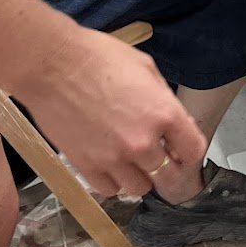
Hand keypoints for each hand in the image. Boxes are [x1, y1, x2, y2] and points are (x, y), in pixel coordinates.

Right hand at [12, 27, 206, 198]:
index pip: (193, 151)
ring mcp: (113, 158)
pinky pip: (109, 189)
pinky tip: (110, 164)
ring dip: (140, 177)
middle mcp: (142, 142)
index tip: (183, 150)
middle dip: (169, 169)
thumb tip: (174, 120)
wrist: (52, 65)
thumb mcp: (146, 68)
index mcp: (163, 114)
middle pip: (169, 177)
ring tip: (132, 161)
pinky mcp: (86, 166)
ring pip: (139, 188)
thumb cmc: (98, 57)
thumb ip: (164, 99)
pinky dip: (113, 181)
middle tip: (161, 158)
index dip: (190, 151)